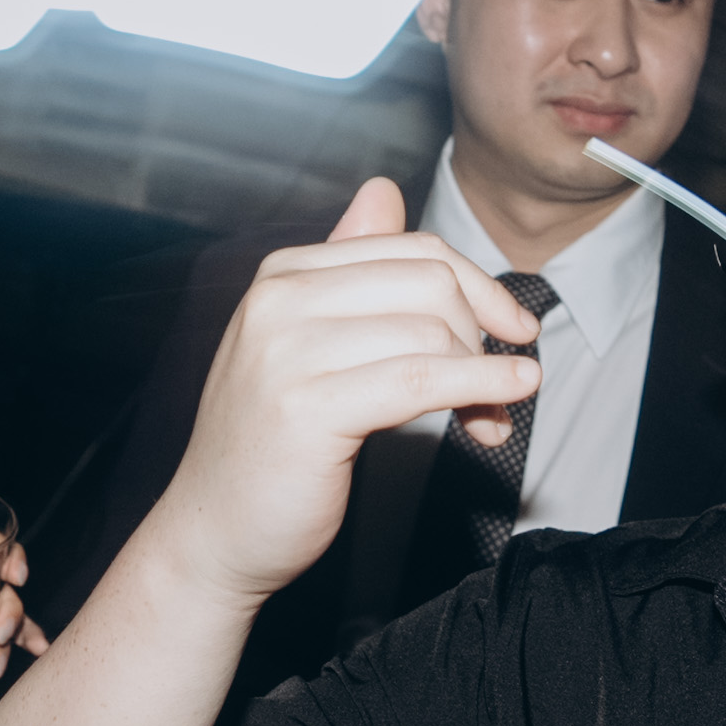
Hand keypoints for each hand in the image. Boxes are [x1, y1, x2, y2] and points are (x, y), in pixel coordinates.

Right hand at [138, 177, 541, 611]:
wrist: (214, 533)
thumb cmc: (270, 447)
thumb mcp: (307, 343)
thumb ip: (349, 271)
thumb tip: (383, 192)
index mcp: (282, 275)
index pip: (411, 249)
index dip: (478, 288)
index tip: (511, 329)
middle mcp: (278, 300)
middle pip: (429, 282)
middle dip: (484, 331)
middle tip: (503, 383)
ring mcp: (288, 352)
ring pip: (432, 331)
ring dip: (483, 375)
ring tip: (490, 415)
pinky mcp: (309, 408)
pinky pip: (420, 379)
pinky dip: (478, 386)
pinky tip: (504, 400)